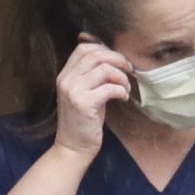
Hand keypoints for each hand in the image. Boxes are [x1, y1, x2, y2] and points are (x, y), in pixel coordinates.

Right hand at [53, 39, 134, 159]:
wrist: (73, 147)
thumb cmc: (84, 120)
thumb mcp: (84, 93)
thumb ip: (91, 75)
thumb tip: (112, 56)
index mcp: (65, 75)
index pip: (84, 48)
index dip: (105, 50)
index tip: (117, 62)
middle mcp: (66, 80)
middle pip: (96, 54)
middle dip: (118, 60)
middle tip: (128, 71)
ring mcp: (73, 91)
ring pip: (105, 69)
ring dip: (122, 77)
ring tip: (125, 88)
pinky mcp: (83, 104)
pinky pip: (109, 88)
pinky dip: (121, 91)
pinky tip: (122, 98)